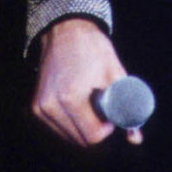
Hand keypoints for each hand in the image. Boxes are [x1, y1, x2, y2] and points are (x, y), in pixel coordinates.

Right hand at [33, 17, 136, 147]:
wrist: (66, 31)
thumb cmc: (93, 49)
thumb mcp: (115, 74)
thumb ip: (127, 108)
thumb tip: (136, 139)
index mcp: (71, 97)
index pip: (92, 136)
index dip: (107, 129)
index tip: (111, 114)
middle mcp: (50, 105)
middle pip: (79, 140)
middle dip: (95, 130)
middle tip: (102, 108)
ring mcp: (40, 108)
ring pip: (68, 137)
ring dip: (82, 128)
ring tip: (89, 103)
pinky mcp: (36, 107)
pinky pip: (57, 128)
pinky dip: (70, 123)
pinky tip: (76, 104)